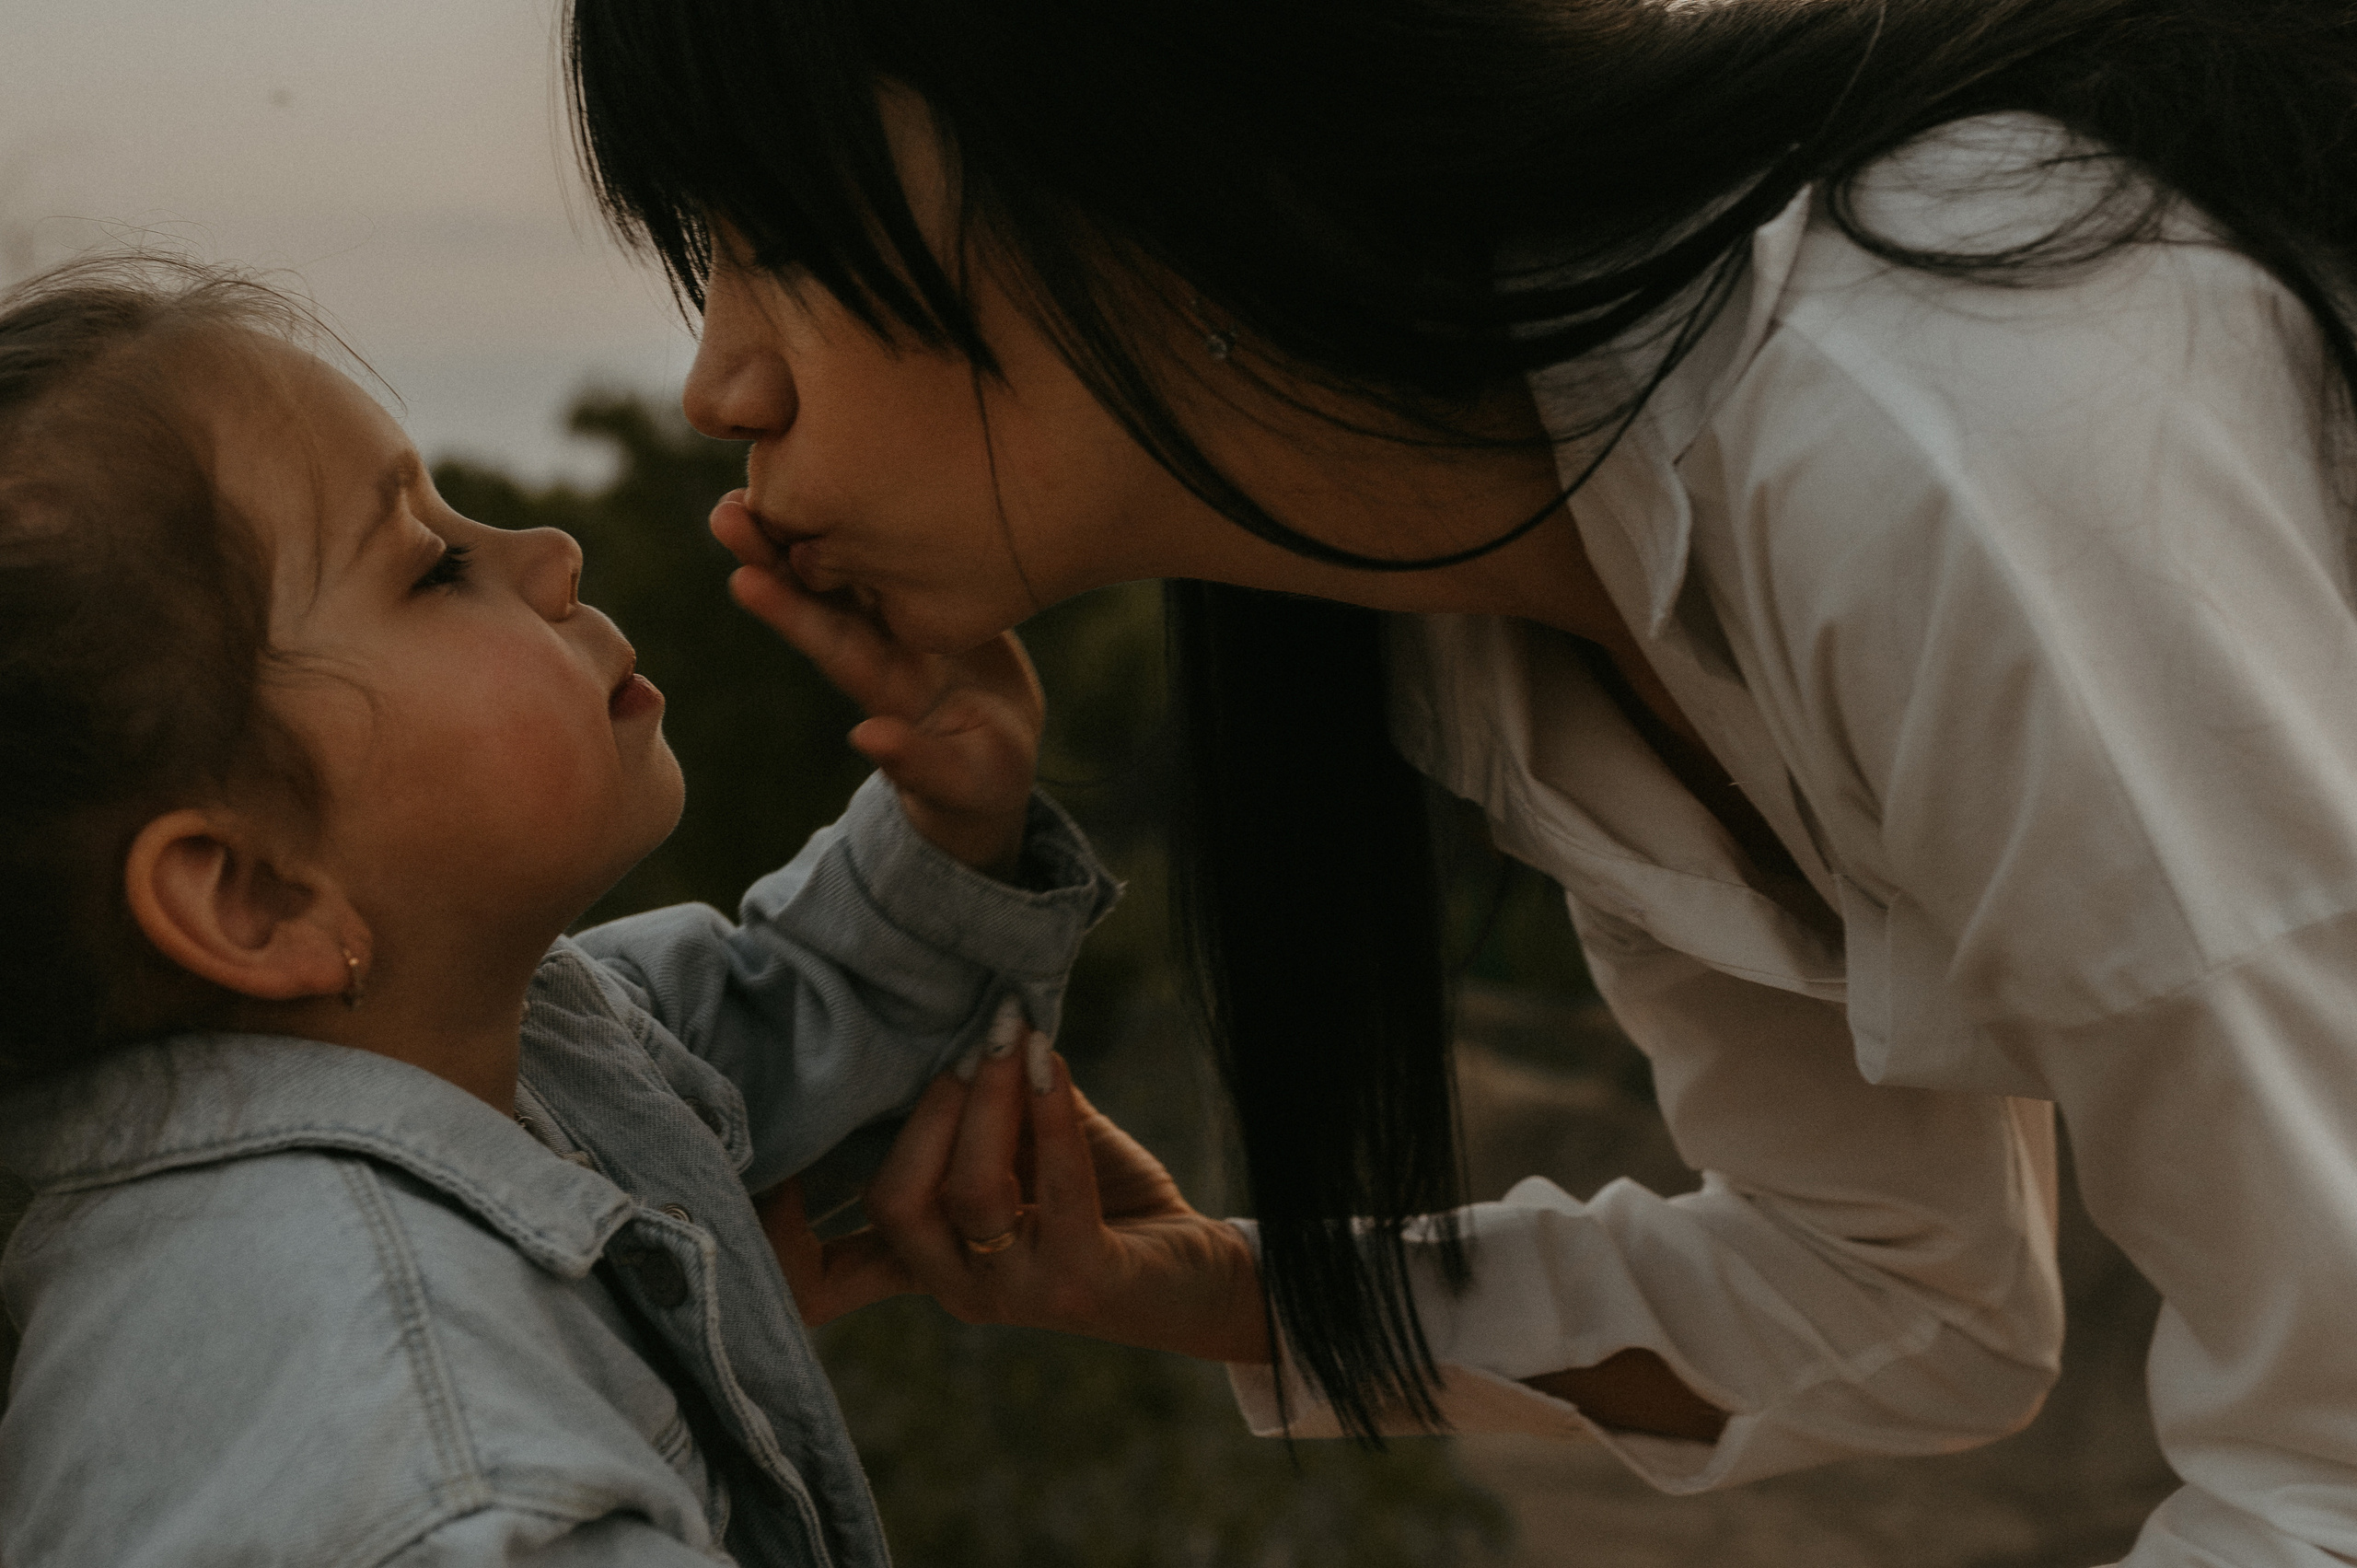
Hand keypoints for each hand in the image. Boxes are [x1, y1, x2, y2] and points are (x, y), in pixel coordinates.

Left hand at [712, 490, 1043, 876]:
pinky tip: (839, 465)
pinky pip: (890, 544)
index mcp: (884, 688)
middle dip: (771, 555)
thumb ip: (919, 764)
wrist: (998, 751)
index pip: (830, 645)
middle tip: (726, 510)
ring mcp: (897, 614)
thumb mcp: (962, 783)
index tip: (742, 582)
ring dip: (799, 523)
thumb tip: (868, 738)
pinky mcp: (926, 590)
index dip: (789, 613)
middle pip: (819, 595)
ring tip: (750, 477)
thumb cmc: (979, 781)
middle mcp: (878, 643)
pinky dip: (863, 512)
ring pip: (843, 560)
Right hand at [807, 1047, 1271, 1362]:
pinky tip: (1049, 1061)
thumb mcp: (1018, 1146)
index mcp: (922, 1259)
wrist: (1192, 1269)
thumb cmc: (1096, 1198)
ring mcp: (1012, 1295)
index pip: (819, 1276)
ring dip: (988, 1100)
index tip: (762, 1130)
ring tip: (1010, 1038)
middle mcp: (953, 1286)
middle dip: (926, 1110)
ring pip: (968, 1193)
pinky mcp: (1079, 1285)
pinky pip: (1053, 1190)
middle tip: (966, 1044)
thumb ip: (971, 1102)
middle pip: (893, 1202)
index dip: (775, 1225)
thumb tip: (939, 1014)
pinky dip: (1050, 1114)